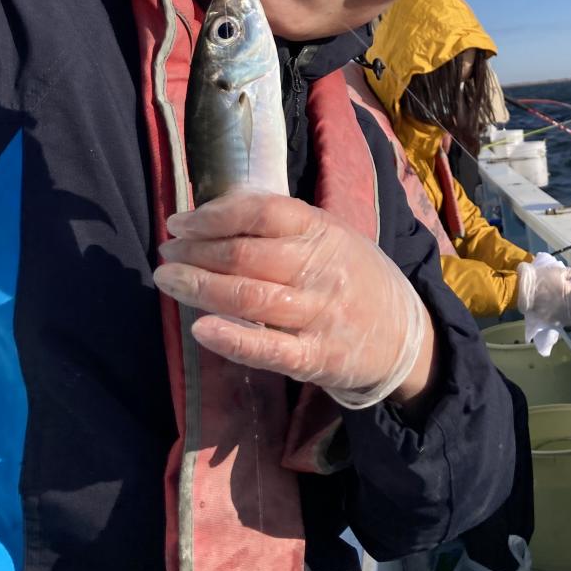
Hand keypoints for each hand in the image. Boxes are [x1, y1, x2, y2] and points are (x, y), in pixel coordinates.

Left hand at [153, 189, 431, 408]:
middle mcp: (320, 268)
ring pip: (250, 297)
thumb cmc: (352, 275)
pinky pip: (269, 349)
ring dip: (200, 287)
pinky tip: (200, 329)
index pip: (263, 212)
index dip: (214, 214)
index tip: (179, 222)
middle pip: (247, 254)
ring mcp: (319, 314)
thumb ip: (283, 225)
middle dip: (196, 252)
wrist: (404, 333)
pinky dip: (232, 339)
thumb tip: (214, 212)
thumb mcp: (330, 235)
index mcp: (322, 230)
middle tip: (166, 253)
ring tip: (167, 280)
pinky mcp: (317, 358)